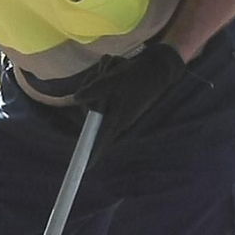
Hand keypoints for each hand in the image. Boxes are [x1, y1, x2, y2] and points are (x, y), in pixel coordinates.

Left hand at [71, 41, 186, 145]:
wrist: (158, 66)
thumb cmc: (139, 76)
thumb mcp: (115, 80)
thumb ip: (95, 89)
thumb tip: (76, 98)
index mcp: (117, 118)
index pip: (102, 140)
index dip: (94, 153)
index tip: (87, 168)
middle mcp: (115, 115)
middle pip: (90, 109)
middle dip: (91, 88)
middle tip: (101, 73)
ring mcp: (115, 105)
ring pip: (94, 94)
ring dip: (99, 77)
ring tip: (113, 67)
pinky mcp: (115, 96)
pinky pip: (101, 86)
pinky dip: (105, 75)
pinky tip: (116, 67)